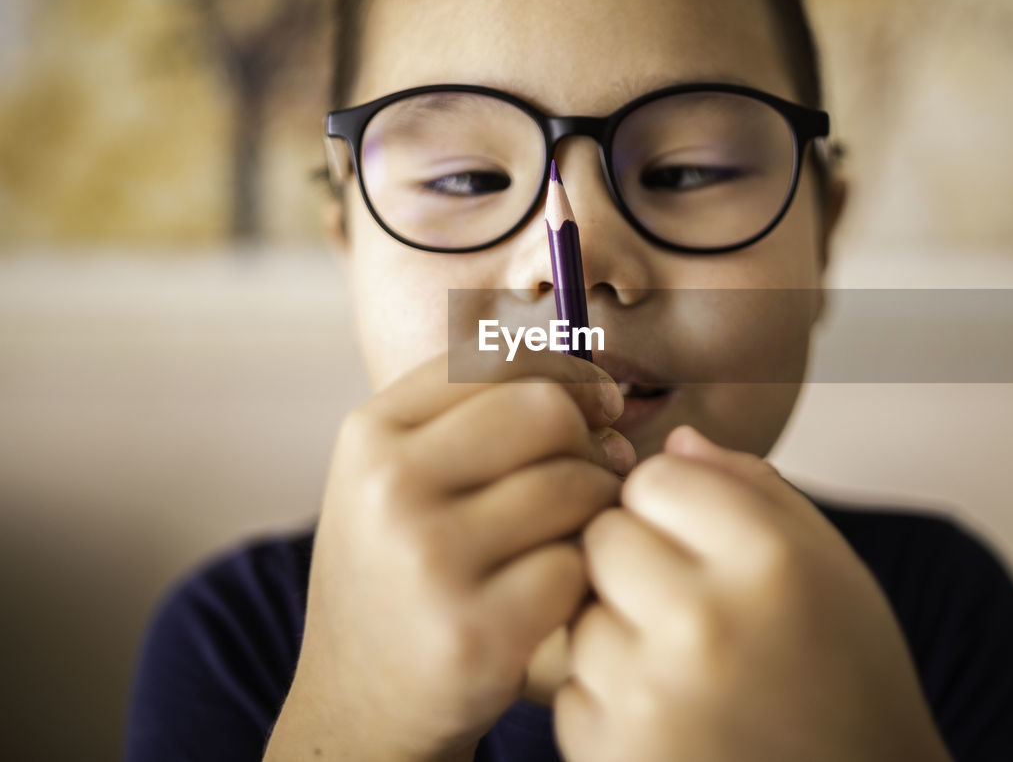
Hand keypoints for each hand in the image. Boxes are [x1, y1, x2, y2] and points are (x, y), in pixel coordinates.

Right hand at [265, 349, 634, 761]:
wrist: (357, 704)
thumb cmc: (402, 573)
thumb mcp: (400, 477)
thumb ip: (479, 416)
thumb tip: (603, 395)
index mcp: (371, 433)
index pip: (502, 360)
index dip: (571, 377)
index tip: (597, 409)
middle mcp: (390, 486)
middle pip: (547, 412)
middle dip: (586, 442)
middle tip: (589, 477)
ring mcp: (429, 560)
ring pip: (575, 486)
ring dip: (596, 510)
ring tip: (571, 536)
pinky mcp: (476, 632)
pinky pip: (577, 564)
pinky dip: (583, 577)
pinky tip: (556, 593)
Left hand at [555, 426, 950, 761]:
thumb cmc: (849, 679)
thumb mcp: (831, 566)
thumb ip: (755, 490)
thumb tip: (676, 441)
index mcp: (768, 560)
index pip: (655, 478)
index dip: (672, 505)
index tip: (701, 541)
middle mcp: (705, 623)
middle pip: (604, 537)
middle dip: (635, 560)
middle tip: (688, 602)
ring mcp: (653, 698)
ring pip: (581, 614)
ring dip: (618, 632)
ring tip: (686, 668)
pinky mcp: (618, 758)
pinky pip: (573, 693)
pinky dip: (610, 702)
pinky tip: (673, 717)